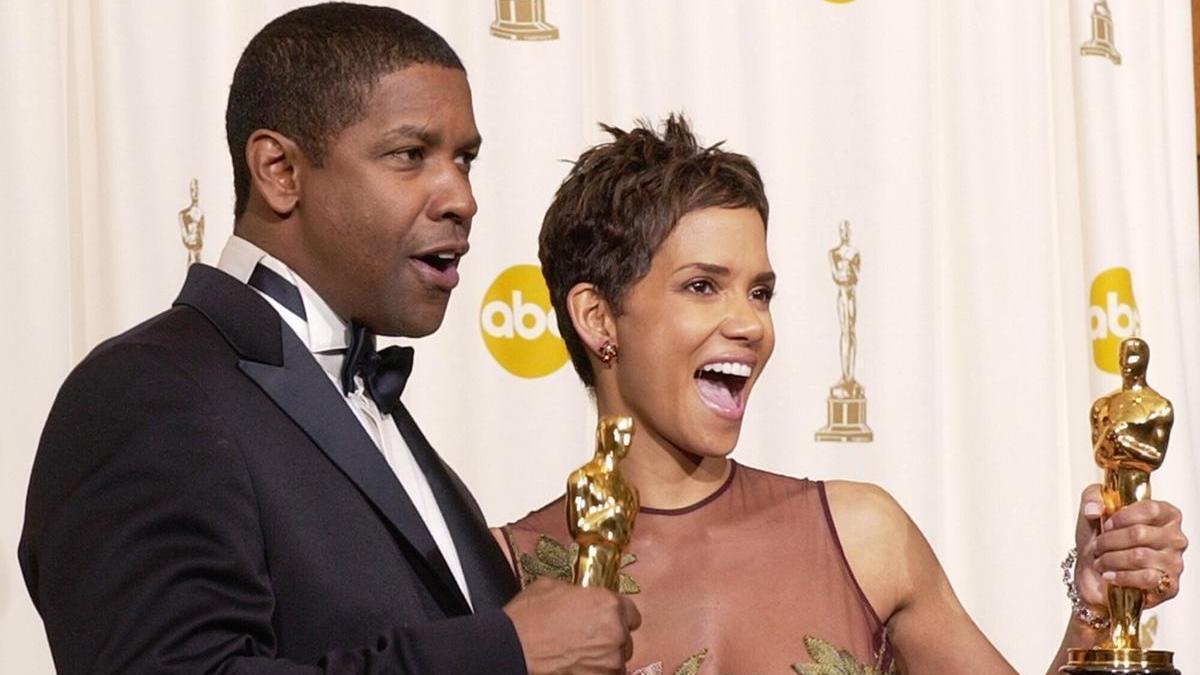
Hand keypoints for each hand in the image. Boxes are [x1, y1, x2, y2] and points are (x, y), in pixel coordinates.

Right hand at [503, 577, 640, 673]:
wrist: (512, 647)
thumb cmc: (529, 616)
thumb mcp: (552, 586)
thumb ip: (577, 592)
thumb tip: (580, 596)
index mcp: (609, 604)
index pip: (632, 614)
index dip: (618, 617)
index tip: (607, 621)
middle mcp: (615, 632)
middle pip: (625, 639)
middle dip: (610, 639)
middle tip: (588, 639)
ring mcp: (609, 661)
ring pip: (617, 662)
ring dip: (604, 659)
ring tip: (581, 656)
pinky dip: (596, 672)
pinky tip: (579, 667)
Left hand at [1073, 484, 1187, 609]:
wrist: (1093, 572)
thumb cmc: (1100, 540)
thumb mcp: (1092, 511)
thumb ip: (1092, 497)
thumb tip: (1094, 509)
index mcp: (1165, 515)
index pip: (1151, 509)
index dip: (1123, 517)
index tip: (1107, 524)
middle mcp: (1174, 538)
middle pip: (1140, 533)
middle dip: (1109, 540)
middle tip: (1098, 546)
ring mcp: (1174, 563)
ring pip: (1139, 556)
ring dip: (1111, 559)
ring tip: (1100, 561)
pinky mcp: (1169, 586)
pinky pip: (1145, 578)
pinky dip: (1121, 576)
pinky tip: (1109, 575)